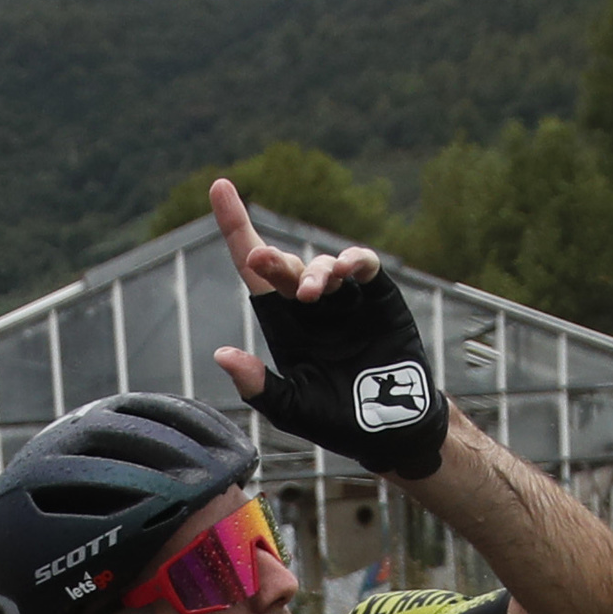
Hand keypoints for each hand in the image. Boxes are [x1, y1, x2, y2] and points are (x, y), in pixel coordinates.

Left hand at [204, 178, 447, 479]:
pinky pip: (362, 265)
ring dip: (315, 271)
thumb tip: (221, 356)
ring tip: (315, 292)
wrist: (393, 427)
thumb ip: (259, 385)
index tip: (219, 186)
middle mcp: (311, 303)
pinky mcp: (378, 294)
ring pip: (322, 263)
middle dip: (273, 260)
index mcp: (284, 322)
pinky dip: (353, 260)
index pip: (255, 269)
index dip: (236, 226)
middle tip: (263, 262)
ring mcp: (346, 296)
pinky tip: (346, 270)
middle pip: (285, 266)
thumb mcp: (292, 408)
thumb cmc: (338, 420)